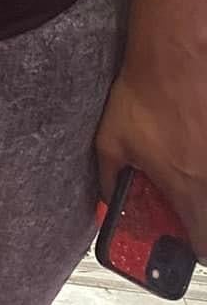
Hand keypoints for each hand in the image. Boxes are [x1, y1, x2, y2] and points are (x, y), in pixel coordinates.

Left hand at [96, 26, 206, 256]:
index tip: (182, 235)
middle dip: (199, 214)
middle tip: (183, 198)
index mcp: (189, 190)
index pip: (204, 247)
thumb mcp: (111, 142)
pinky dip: (205, 157)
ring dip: (201, 183)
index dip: (192, 246)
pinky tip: (196, 139)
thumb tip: (108, 198)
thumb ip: (109, 180)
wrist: (176, 56)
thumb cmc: (147, 94)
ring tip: (187, 161)